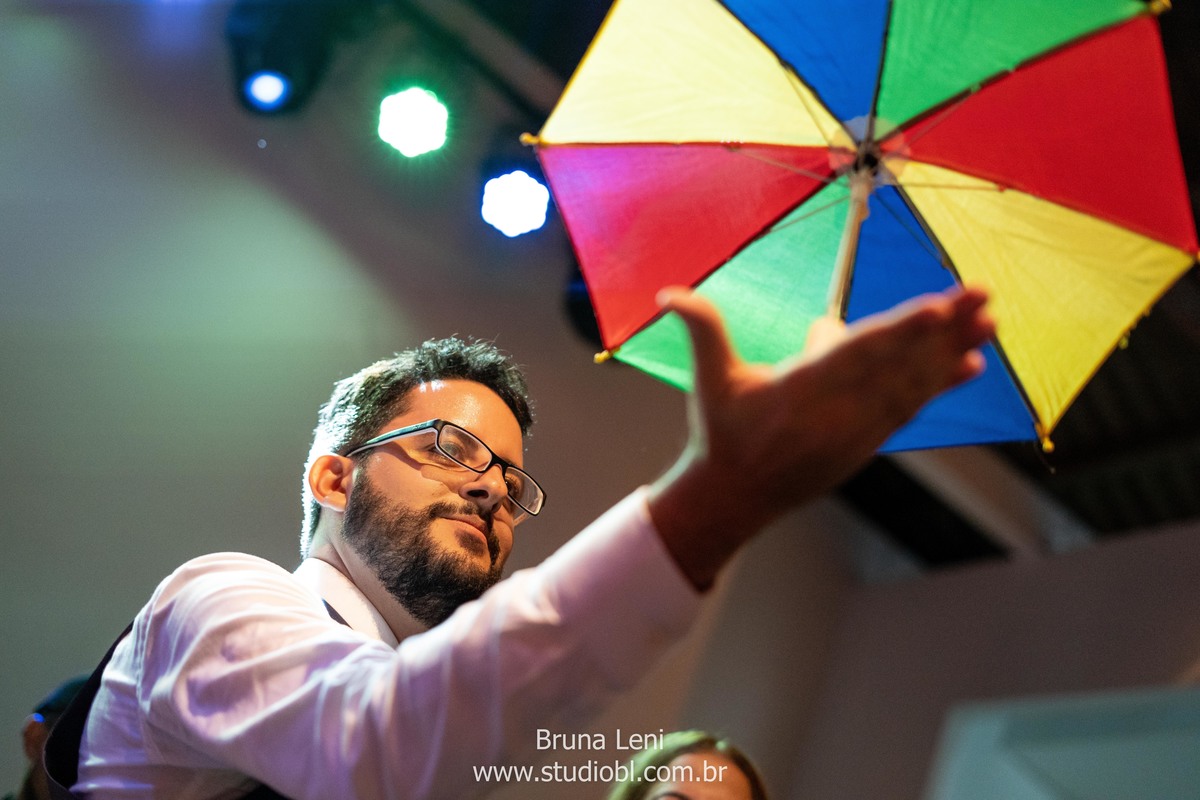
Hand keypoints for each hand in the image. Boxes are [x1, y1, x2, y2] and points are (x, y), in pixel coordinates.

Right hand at [646, 285, 993, 589]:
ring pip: (912, 386)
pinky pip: (910, 409)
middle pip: (899, 365)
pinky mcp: (868, 441)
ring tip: (991, 321)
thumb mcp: (710, 380)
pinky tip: (973, 364)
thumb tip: (668, 294)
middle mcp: (837, 412)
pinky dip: (941, 386)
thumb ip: (701, 328)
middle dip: (944, 330)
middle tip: (983, 295)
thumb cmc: (722, 433)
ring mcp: (857, 430)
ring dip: (953, 352)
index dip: (899, 332)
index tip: (936, 310)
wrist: (735, 498)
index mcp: (800, 391)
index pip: (857, 356)